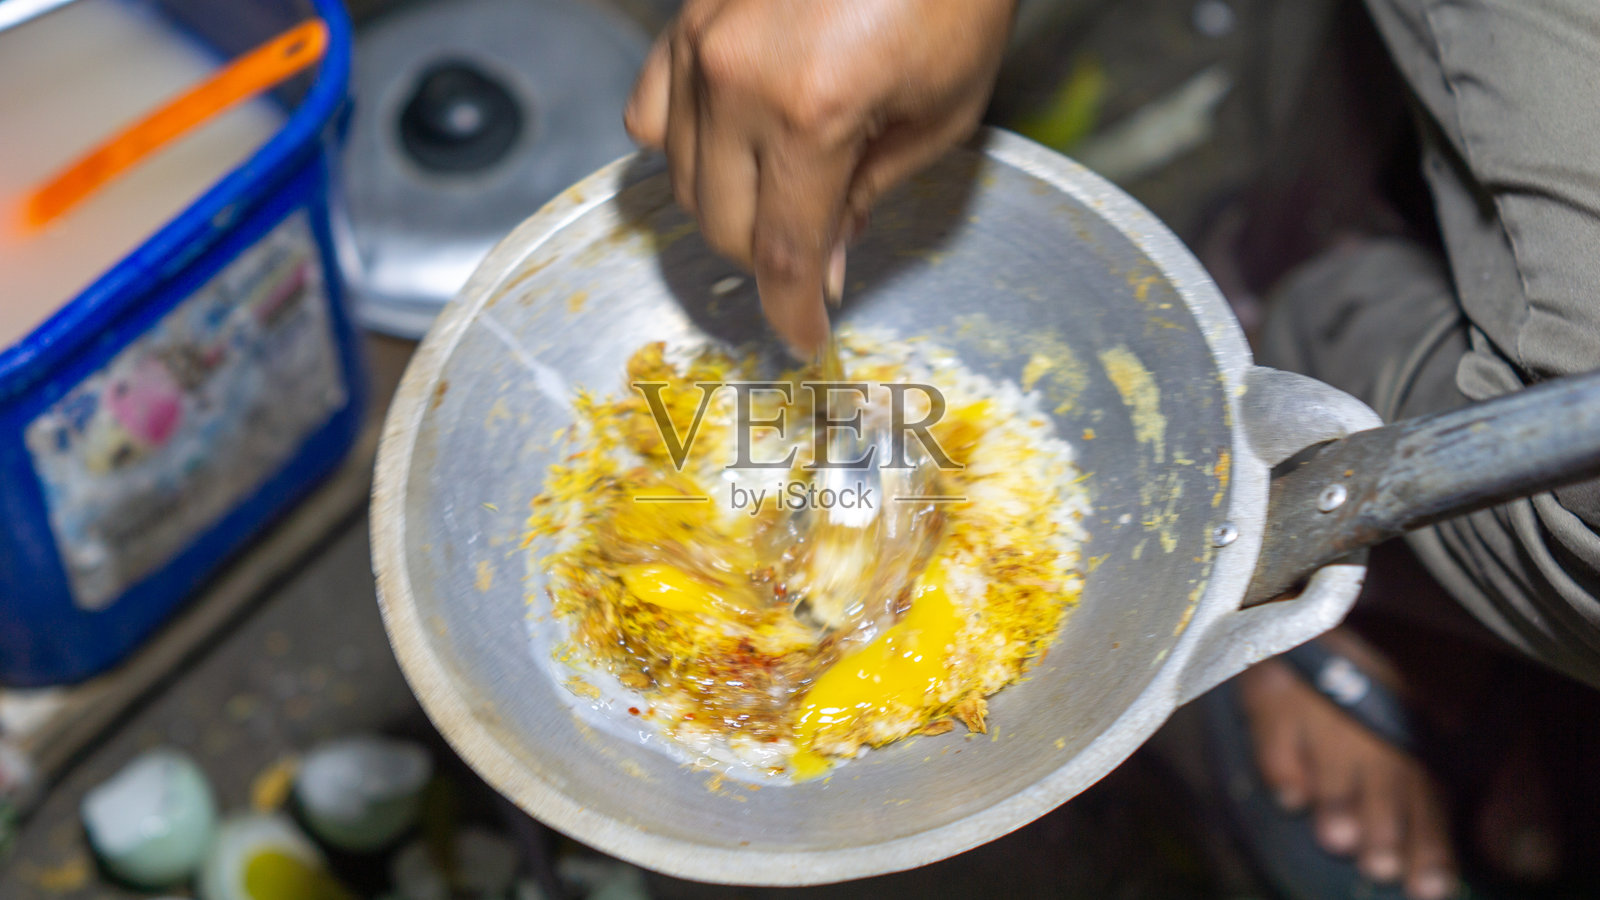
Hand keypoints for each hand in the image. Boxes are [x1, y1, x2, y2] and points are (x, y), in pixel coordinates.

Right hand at [625, 0, 1015, 355]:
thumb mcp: (940, 114)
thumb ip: (868, 196)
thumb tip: (819, 264)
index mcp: (812, 113)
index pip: (780, 253)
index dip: (790, 312)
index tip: (802, 335)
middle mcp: (738, 79)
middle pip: (722, 226)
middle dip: (769, 259)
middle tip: (815, 251)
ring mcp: (701, 43)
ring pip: (681, 178)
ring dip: (732, 206)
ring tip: (787, 188)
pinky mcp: (687, 16)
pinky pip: (653, 114)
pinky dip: (685, 146)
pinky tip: (732, 144)